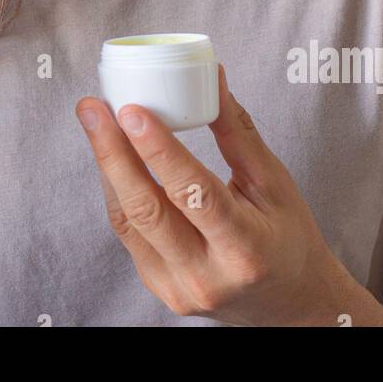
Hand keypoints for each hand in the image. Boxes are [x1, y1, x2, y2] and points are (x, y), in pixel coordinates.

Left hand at [75, 63, 351, 325]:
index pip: (194, 193)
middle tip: (92, 107)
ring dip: (107, 166)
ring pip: (128, 220)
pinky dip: (117, 190)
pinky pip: (128, 233)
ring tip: (95, 121)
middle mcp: (207, 276)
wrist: (290, 305)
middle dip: (112, 152)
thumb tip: (211, 76)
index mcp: (244, 248)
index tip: (131, 110)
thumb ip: (238, 132)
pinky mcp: (159, 288)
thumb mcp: (274, 184)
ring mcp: (178, 288)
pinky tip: (110, 156)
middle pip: (146, 209)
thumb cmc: (287, 238)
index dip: (158, 150)